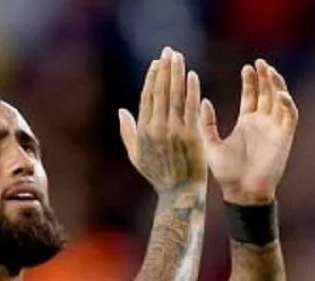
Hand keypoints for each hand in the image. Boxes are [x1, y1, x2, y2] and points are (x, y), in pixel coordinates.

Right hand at [119, 48, 206, 193]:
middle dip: (165, 69)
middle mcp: (158, 128)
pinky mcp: (192, 135)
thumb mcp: (136, 156)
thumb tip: (122, 111)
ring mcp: (175, 131)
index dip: (153, 77)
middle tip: (169, 51)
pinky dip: (192, 90)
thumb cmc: (158, 176)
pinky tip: (192, 76)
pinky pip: (191, 107)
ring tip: (179, 57)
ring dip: (177, 74)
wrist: (179, 194)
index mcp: (143, 130)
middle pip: (161, 91)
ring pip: (176, 95)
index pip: (148, 97)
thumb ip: (128, 132)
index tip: (158, 62)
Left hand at [199, 59, 298, 205]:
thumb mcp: (211, 144)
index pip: (251, 95)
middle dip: (265, 77)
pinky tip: (279, 94)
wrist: (242, 193)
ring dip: (277, 85)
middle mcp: (262, 123)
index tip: (247, 67)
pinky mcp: (285, 137)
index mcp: (246, 123)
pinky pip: (290, 116)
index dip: (251, 81)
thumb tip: (203, 101)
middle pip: (267, 93)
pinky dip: (287, 103)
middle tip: (260, 63)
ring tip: (270, 71)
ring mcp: (275, 129)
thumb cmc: (226, 173)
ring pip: (281, 100)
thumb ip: (207, 124)